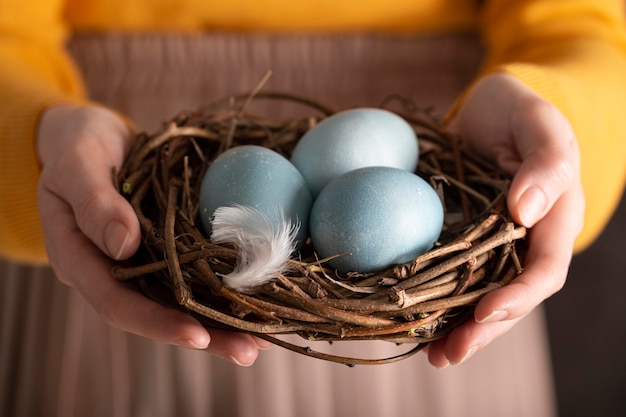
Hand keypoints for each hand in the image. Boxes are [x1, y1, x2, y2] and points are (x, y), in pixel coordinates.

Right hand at [36, 104, 270, 365]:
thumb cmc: (79, 145)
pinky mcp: (165, 250)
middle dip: (204, 335)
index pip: (117, 303)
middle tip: (248, 350)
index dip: (157, 322)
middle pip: (158, 313)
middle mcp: (114, 271)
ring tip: (264, 338)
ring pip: (181, 301)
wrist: (94, 138)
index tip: (197, 335)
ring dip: (222, 322)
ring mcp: (142, 263)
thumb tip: (124, 244)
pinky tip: (258, 300)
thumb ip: (94, 201)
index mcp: (81, 259)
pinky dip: (224, 289)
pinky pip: (194, 274)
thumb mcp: (78, 163)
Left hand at [426, 73, 584, 366]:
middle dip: (481, 330)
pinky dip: (433, 298)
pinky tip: (409, 317)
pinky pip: (449, 273)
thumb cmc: (517, 110)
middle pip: (510, 298)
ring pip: (478, 294)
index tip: (484, 312)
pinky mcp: (460, 239)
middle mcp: (524, 242)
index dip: (518, 297)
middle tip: (447, 354)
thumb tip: (526, 210)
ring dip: (455, 327)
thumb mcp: (537, 123)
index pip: (543, 271)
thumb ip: (545, 163)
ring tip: (429, 353)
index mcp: (554, 220)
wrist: (486, 108)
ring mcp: (491, 244)